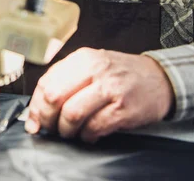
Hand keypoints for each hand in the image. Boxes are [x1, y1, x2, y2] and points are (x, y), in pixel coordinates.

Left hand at [24, 48, 173, 142]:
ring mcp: (110, 88)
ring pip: (72, 114)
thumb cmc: (120, 75)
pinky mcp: (123, 108)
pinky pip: (94, 128)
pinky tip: (90, 133)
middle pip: (54, 97)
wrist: (159, 78)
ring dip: (67, 130)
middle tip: (51, 128)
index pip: (46, 82)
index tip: (34, 121)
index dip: (35, 106)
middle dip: (47, 119)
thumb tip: (36, 113)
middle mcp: (94, 69)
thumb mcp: (91, 67)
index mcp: (82, 58)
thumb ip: (64, 83)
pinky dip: (87, 136)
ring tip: (72, 132)